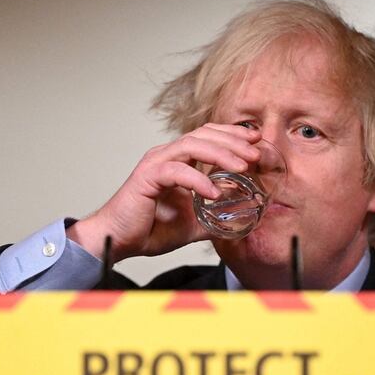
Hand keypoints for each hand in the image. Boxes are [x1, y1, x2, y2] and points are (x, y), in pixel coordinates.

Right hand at [67, 123, 260, 260]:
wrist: (118, 240)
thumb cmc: (148, 229)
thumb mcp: (193, 223)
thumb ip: (214, 217)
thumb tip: (240, 220)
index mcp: (177, 160)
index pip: (208, 136)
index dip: (232, 135)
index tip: (257, 141)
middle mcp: (166, 155)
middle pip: (204, 134)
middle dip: (233, 140)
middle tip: (256, 152)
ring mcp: (156, 164)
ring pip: (192, 145)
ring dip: (220, 154)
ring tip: (243, 167)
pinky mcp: (147, 178)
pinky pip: (177, 171)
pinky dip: (198, 179)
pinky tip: (214, 192)